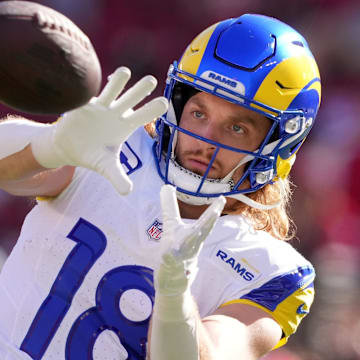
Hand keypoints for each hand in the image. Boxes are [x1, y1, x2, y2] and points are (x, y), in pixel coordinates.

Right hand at [31, 67, 167, 194]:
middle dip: (140, 90)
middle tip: (151, 80)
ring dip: (117, 82)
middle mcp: (116, 113)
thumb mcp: (106, 167)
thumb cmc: (93, 155)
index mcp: (125, 126)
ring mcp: (100, 107)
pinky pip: (88, 95)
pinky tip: (95, 80)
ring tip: (125, 72)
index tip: (164, 103)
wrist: (70, 148)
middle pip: (131, 100)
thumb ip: (117, 177)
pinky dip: (91, 89)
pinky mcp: (82, 105)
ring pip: (111, 92)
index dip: (152, 110)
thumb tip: (128, 192)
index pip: (142, 117)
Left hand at [155, 185, 225, 296]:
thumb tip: (167, 186)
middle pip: (201, 232)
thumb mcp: (171, 225)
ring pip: (187, 247)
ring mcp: (181, 256)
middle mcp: (190, 244)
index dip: (213, 210)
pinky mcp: (169, 265)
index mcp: (193, 235)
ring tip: (193, 230)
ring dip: (189, 239)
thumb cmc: (173, 249)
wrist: (172, 280)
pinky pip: (170, 260)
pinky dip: (170, 256)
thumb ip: (170, 205)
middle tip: (218, 207)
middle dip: (209, 220)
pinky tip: (168, 253)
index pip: (205, 221)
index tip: (222, 199)